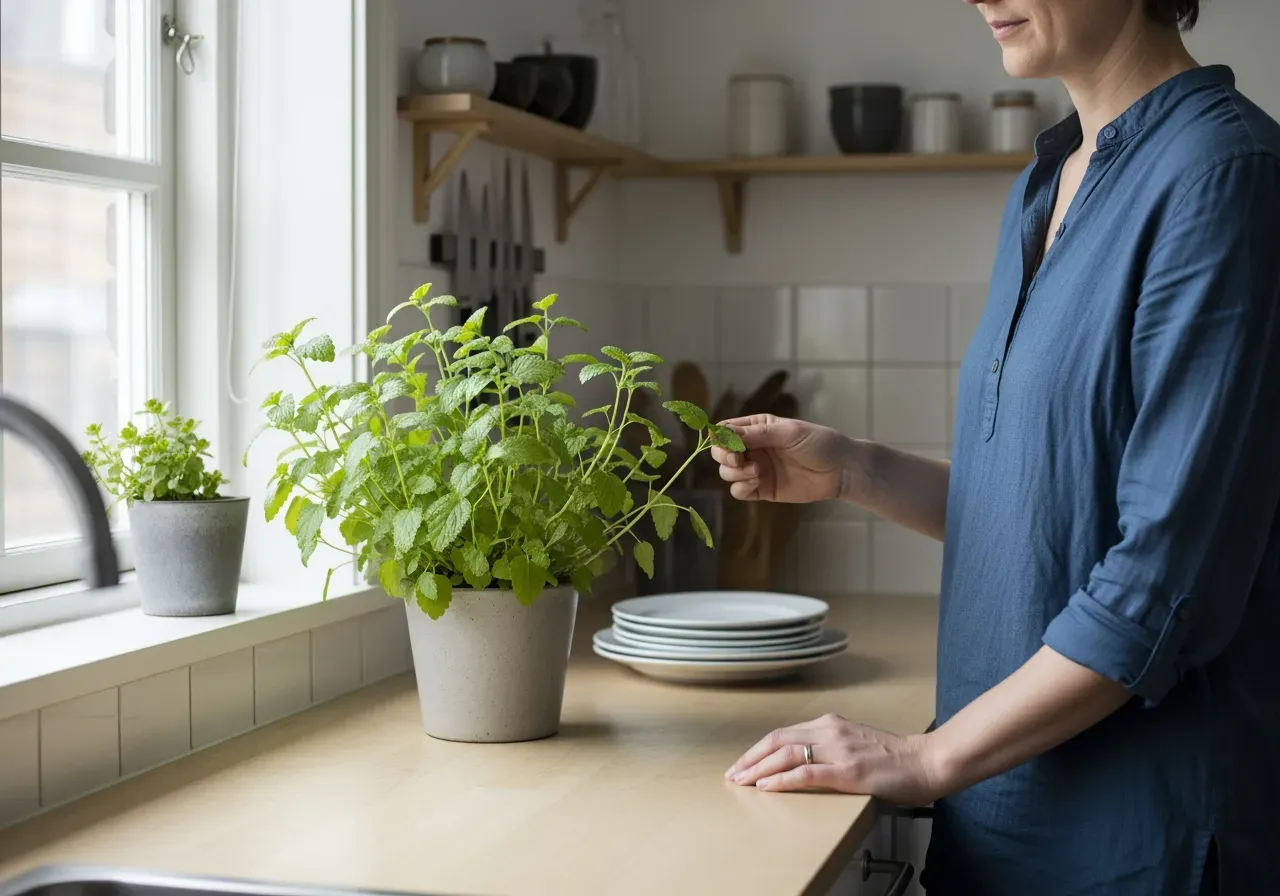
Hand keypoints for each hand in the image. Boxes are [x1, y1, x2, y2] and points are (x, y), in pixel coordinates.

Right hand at [710, 415, 856, 503]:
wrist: (841, 471)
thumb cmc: (818, 443)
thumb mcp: (788, 433)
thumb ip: (757, 434)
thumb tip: (723, 432)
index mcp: (757, 428)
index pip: (725, 429)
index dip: (719, 437)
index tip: (726, 443)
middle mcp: (752, 448)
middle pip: (720, 452)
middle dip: (724, 456)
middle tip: (739, 459)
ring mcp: (756, 469)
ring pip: (727, 472)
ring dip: (735, 473)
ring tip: (757, 471)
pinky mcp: (762, 489)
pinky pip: (738, 491)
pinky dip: (741, 487)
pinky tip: (757, 483)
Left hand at [724, 713, 944, 805]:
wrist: (926, 761)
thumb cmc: (894, 757)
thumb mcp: (854, 742)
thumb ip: (829, 745)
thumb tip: (802, 759)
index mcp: (830, 723)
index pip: (783, 733)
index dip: (758, 749)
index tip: (742, 763)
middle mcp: (830, 731)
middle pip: (778, 740)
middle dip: (750, 758)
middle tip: (732, 774)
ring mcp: (839, 750)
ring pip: (787, 755)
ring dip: (759, 769)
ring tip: (742, 781)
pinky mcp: (848, 771)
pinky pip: (807, 773)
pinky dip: (783, 779)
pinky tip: (768, 786)